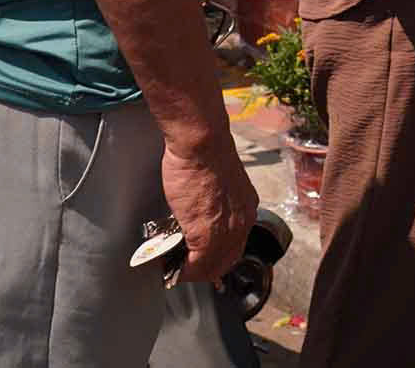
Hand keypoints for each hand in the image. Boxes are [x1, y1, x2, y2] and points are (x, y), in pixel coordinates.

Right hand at [162, 134, 258, 283]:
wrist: (202, 143)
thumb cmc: (205, 153)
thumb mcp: (221, 181)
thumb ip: (217, 200)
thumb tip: (200, 209)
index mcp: (246, 208)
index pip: (234, 245)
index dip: (215, 256)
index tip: (197, 257)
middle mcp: (242, 223)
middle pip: (226, 261)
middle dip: (204, 269)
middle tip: (183, 266)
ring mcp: (226, 231)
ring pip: (211, 267)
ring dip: (191, 271)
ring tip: (173, 267)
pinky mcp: (205, 234)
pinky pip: (196, 265)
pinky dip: (182, 270)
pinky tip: (169, 265)